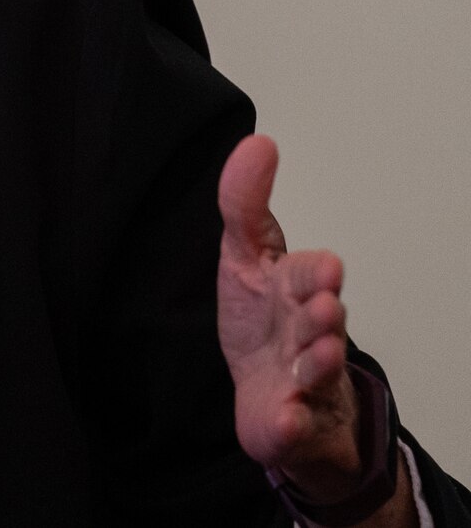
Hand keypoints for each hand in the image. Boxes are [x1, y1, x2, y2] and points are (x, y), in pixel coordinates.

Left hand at [217, 134, 366, 500]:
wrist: (279, 402)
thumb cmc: (265, 324)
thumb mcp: (245, 258)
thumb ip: (244, 204)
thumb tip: (258, 142)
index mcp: (293, 291)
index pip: (302, 275)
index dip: (313, 271)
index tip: (325, 264)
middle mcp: (308, 334)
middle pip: (320, 322)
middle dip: (324, 313)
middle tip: (324, 304)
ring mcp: (305, 381)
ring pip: (316, 371)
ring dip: (318, 361)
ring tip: (319, 352)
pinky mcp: (294, 423)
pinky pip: (296, 427)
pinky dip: (293, 423)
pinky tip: (288, 417)